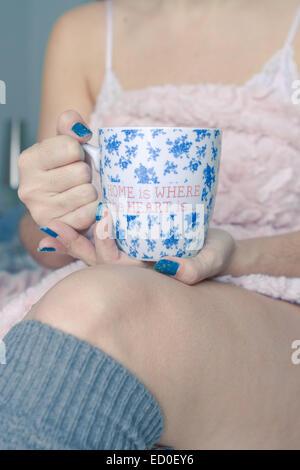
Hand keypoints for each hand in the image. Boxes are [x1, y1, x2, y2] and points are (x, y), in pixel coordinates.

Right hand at [18, 110, 97, 231]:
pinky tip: (83, 207)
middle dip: (86, 173)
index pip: (71, 147)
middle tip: (77, 179)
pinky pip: (90, 213)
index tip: (72, 158)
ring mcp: (41, 210)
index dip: (79, 152)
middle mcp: (29, 187)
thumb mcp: (63, 143)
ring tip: (79, 192)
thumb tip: (79, 128)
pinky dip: (93, 209)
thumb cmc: (63, 170)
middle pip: (81, 171)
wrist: (57, 207)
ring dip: (90, 191)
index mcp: (28, 161)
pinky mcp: (59, 228)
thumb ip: (70, 126)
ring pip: (88, 192)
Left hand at [38, 203, 234, 284]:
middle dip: (79, 244)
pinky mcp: (134, 238)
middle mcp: (134, 268)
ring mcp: (132, 254)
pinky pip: (108, 236)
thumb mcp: (212, 259)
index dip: (105, 248)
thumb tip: (176, 270)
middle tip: (60, 222)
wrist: (217, 246)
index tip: (104, 219)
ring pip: (97, 250)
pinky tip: (73, 216)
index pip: (117, 269)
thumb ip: (197, 267)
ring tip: (52, 223)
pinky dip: (87, 229)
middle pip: (99, 261)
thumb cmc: (216, 254)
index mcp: (147, 276)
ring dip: (75, 238)